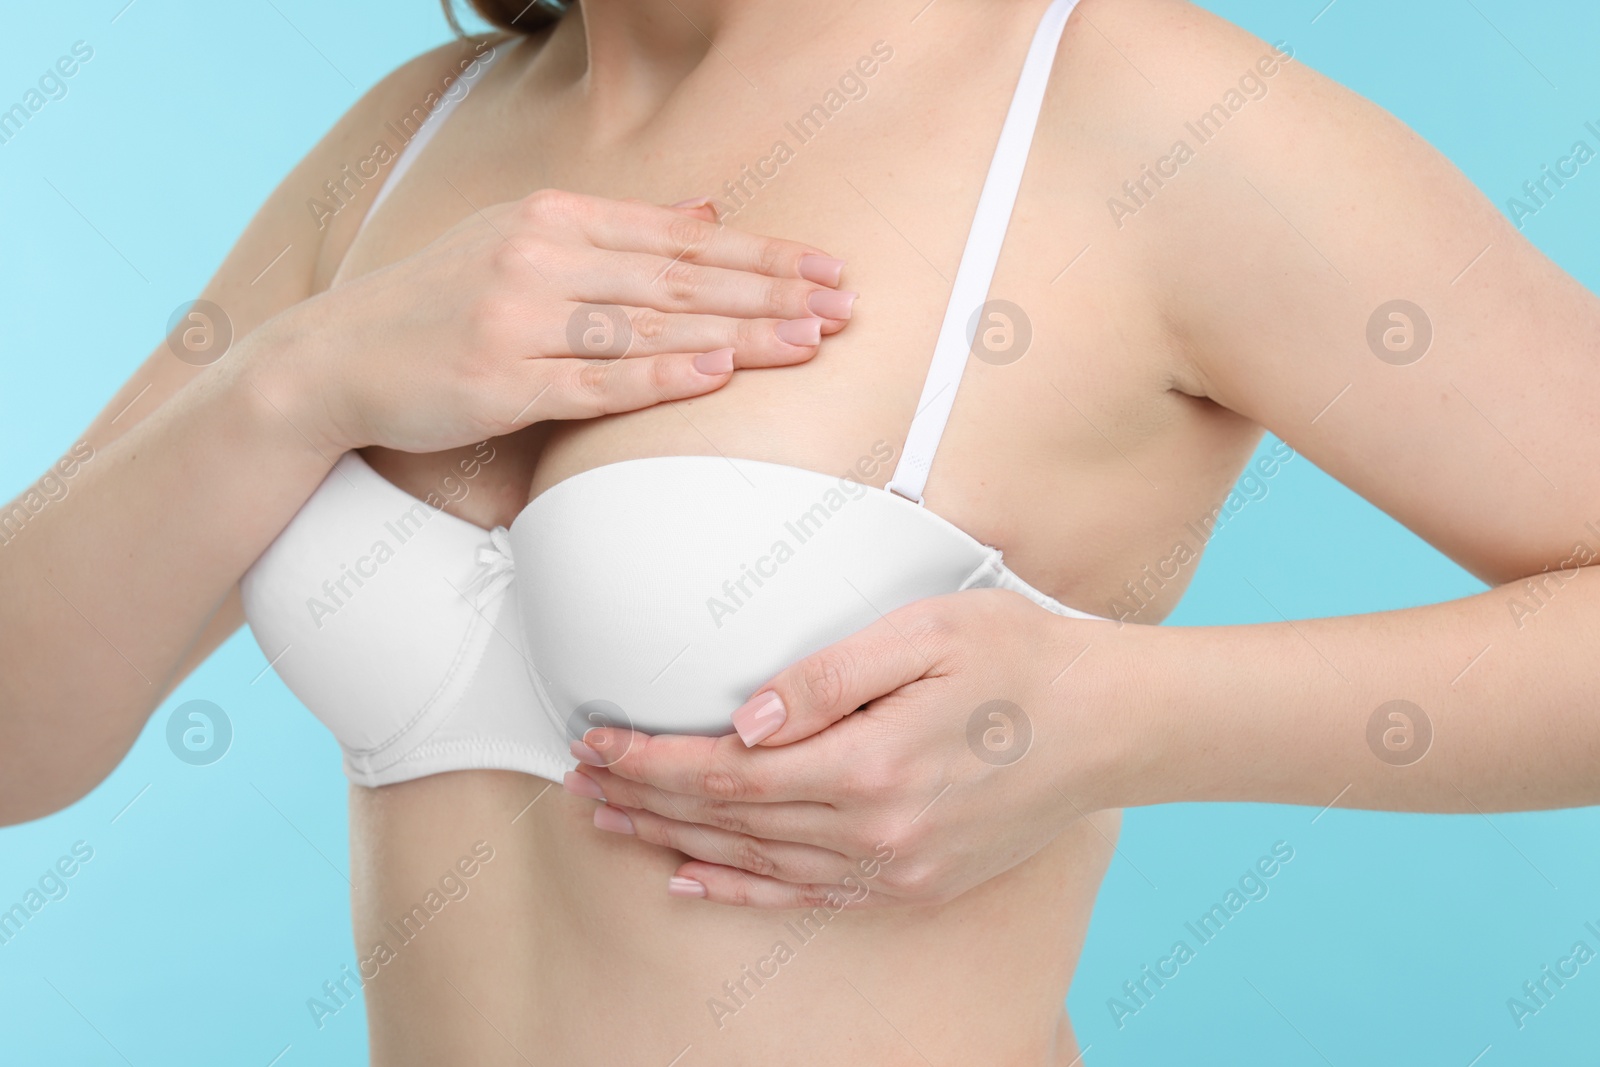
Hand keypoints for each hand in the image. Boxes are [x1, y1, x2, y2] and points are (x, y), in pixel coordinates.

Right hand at [241, 189, 854, 453]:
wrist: (334, 359)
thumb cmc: (439, 305)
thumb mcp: (522, 244)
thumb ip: (617, 235)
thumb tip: (706, 213)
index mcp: (554, 218)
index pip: (680, 236)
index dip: (761, 254)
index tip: (826, 267)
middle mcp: (542, 257)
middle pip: (680, 277)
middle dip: (771, 292)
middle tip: (844, 304)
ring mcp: (519, 319)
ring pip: (651, 326)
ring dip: (738, 333)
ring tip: (810, 340)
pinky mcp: (499, 380)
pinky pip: (595, 381)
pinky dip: (659, 376)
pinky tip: (716, 373)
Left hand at [566, 589, 1129, 907]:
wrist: (1113, 724)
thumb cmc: (1023, 660)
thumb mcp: (925, 634)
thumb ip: (827, 677)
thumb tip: (744, 717)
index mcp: (869, 765)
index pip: (727, 772)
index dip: (653, 759)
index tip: (599, 742)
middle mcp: (876, 831)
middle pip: (728, 821)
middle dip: (644, 799)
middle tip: (579, 781)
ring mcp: (897, 867)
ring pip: (755, 863)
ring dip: (675, 842)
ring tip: (613, 822)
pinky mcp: (916, 881)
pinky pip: (807, 895)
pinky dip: (742, 890)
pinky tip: (696, 881)